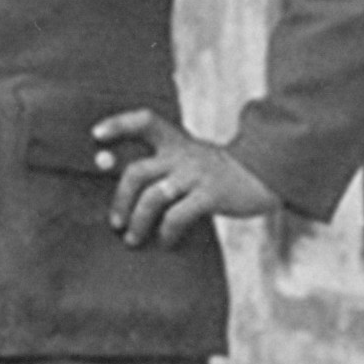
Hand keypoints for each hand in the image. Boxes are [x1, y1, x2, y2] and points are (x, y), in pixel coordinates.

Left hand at [91, 109, 281, 248]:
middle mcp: (183, 154)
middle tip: (115, 223)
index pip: (144, 121)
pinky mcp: (211, 195)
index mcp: (176, 141)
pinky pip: (177, 216)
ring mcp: (197, 174)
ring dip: (137, 222)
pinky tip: (164, 242)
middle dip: (120, 199)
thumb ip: (162, 164)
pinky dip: (166, 233)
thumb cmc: (219, 172)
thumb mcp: (191, 157)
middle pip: (137, 171)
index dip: (118, 125)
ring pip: (152, 197)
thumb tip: (121, 188)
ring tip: (132, 239)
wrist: (267, 175)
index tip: (95, 135)